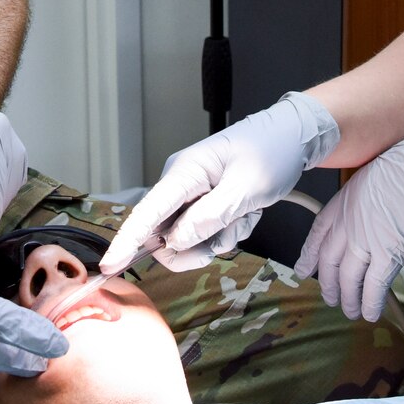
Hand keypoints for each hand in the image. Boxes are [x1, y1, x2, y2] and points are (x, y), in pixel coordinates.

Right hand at [100, 92, 339, 274]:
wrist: (295, 137)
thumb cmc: (272, 151)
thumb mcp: (247, 186)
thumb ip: (211, 216)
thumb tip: (176, 240)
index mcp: (184, 172)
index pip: (147, 212)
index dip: (127, 241)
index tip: (109, 266)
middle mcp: (181, 184)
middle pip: (167, 234)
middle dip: (197, 246)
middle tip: (230, 235)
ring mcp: (194, 195)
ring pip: (191, 238)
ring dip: (221, 237)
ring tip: (246, 214)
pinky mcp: (206, 204)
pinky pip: (208, 233)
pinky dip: (229, 231)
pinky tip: (248, 212)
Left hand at [295, 112, 403, 321]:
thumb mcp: (381, 176)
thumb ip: (371, 203)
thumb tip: (380, 222)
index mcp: (347, 197)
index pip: (319, 231)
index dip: (310, 254)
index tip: (304, 269)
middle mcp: (350, 220)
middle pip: (330, 260)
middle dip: (329, 283)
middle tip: (330, 297)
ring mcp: (367, 239)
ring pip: (349, 278)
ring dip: (348, 299)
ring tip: (350, 311)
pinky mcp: (390, 254)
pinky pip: (374, 286)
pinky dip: (371, 303)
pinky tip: (370, 313)